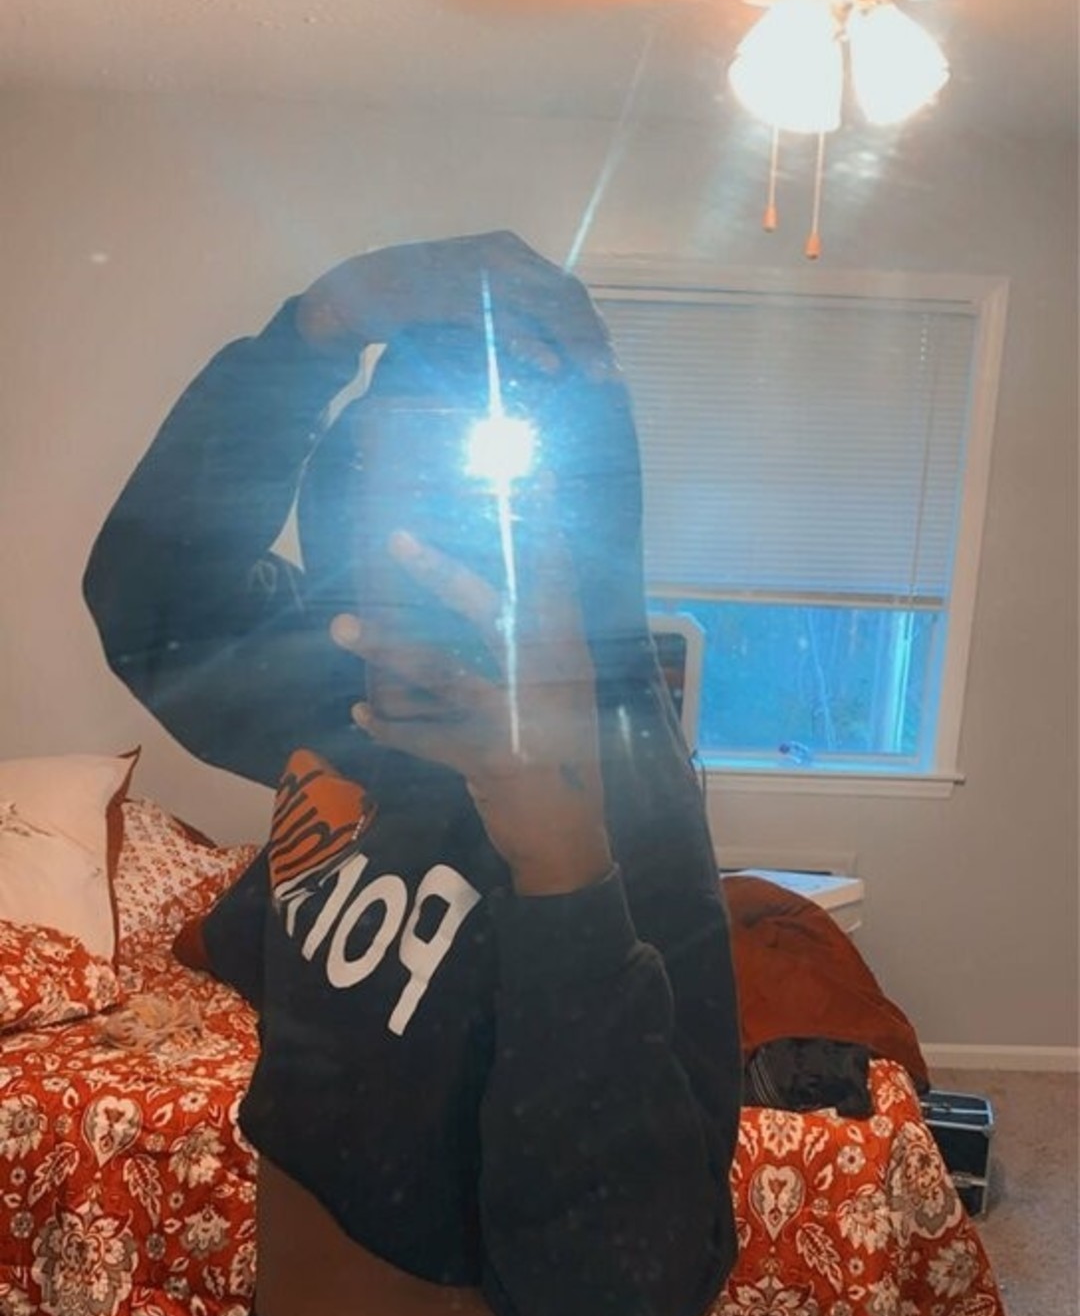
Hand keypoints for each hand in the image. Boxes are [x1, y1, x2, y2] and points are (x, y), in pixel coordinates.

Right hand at [297, 230, 618, 383]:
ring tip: (593, 376)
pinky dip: (529, 344)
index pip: (565, 286)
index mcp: (507, 250)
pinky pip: (501, 321)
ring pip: (541, 306)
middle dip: (590, 337)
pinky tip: (549, 367)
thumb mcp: (470, 298)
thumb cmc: (416, 301)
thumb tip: (546, 343)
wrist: (357, 290)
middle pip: (563, 295)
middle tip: (609, 375)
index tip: (607, 356)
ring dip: (573, 343)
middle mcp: (499, 254)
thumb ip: (506, 310)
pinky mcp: (454, 296)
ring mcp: (477, 272)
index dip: (590, 323)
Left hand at [330, 505, 613, 895]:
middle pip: (489, 610)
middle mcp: (546, 677)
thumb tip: (499, 601)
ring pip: (440, 670)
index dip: (542, 526)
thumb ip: (541, 648)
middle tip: (397, 539)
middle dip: (440, 573)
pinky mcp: (485, 758)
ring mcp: (514, 717)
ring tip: (342, 627)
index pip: (556, 578)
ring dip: (386, 647)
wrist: (571, 841)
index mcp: (570, 653)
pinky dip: (389, 727)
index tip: (530, 474)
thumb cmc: (566, 761)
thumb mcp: (567, 696)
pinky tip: (359, 715)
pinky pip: (422, 735)